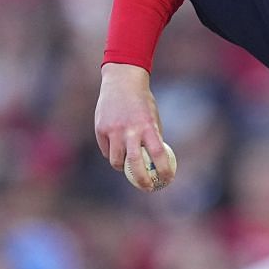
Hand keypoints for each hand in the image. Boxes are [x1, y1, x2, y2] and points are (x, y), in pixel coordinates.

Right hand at [95, 63, 175, 188]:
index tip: (167, 180)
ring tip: (127, 166)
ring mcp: (113, 130)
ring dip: (123, 167)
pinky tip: (116, 147)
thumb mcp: (153, 117)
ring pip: (116, 161)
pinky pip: (107, 150)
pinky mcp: (100, 129)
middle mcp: (130, 130)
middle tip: (147, 187)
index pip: (158, 154)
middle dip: (142, 180)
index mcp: (147, 126)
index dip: (164, 170)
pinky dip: (112, 153)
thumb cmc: (142, 102)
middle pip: (135, 164)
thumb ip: (153, 138)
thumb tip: (157, 162)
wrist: (121, 82)